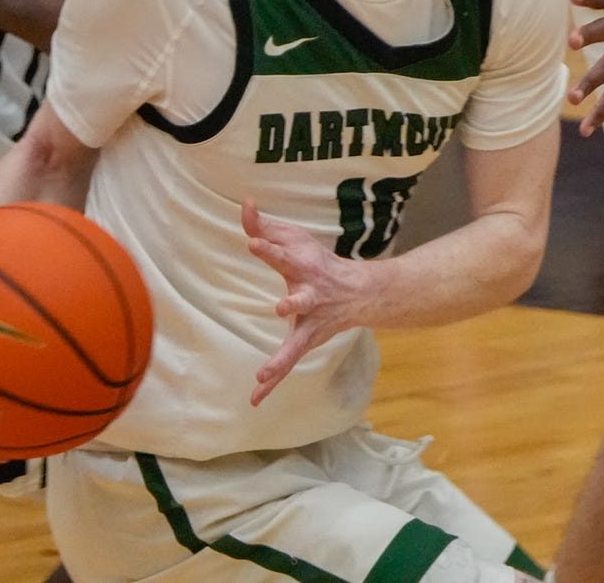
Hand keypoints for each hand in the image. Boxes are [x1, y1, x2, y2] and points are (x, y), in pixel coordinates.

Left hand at [241, 199, 377, 405]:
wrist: (358, 292)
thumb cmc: (319, 261)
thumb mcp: (295, 238)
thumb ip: (264, 225)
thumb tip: (244, 203)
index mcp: (304, 267)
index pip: (283, 255)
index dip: (269, 249)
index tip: (253, 242)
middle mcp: (310, 295)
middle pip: (300, 299)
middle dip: (293, 303)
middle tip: (282, 306)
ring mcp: (310, 322)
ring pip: (297, 341)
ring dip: (282, 358)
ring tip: (264, 375)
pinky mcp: (305, 340)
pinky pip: (288, 364)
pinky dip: (273, 381)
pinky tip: (254, 399)